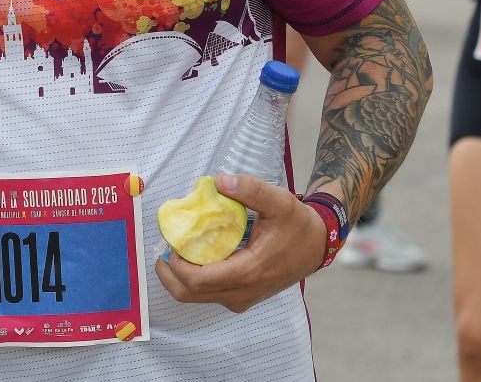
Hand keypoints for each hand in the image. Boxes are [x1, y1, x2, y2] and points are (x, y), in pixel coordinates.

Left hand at [155, 174, 325, 312]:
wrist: (317, 245)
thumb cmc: (297, 225)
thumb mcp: (279, 201)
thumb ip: (250, 190)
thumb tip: (219, 181)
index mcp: (248, 272)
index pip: (198, 280)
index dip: (176, 264)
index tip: (171, 241)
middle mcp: (242, 292)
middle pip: (190, 294)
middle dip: (169, 273)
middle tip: (163, 248)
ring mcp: (242, 298)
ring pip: (197, 297)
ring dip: (179, 277)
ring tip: (175, 250)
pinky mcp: (242, 296)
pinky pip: (209, 294)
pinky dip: (194, 279)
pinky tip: (194, 255)